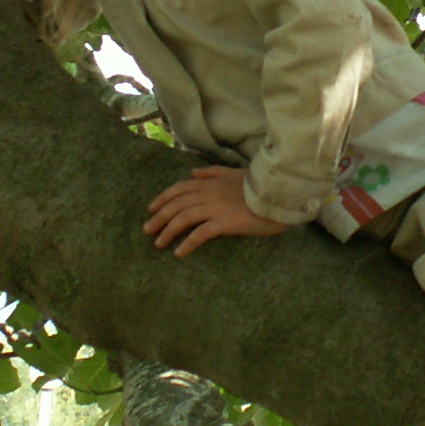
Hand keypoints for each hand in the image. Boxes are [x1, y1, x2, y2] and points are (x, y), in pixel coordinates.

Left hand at [145, 166, 290, 256]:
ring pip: (183, 218)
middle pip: (176, 204)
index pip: (179, 188)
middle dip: (159, 217)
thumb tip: (192, 172)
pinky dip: (187, 243)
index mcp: (210, 182)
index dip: (163, 198)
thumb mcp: (234, 173)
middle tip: (147, 230)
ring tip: (158, 244)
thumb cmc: (258, 186)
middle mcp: (208, 193)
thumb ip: (212, 172)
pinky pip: (200, 234)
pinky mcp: (224, 222)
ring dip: (168, 231)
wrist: (277, 194)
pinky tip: (179, 253)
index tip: (151, 208)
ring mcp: (215, 208)